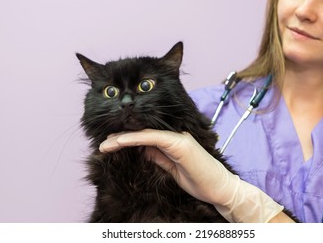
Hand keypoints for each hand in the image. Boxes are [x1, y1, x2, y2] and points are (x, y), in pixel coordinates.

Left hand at [100, 129, 228, 203]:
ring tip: (104, 145)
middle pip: (142, 133)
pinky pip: (153, 138)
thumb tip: (142, 150)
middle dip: (120, 137)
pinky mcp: (180, 144)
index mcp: (172, 142)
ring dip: (122, 138)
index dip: (127, 139)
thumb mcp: (172, 169)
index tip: (110, 144)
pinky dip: (135, 139)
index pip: (145, 137)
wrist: (220, 188)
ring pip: (144, 134)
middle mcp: (174, 136)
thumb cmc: (199, 181)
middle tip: (102, 144)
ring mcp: (178, 138)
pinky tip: (120, 142)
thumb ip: (158, 157)